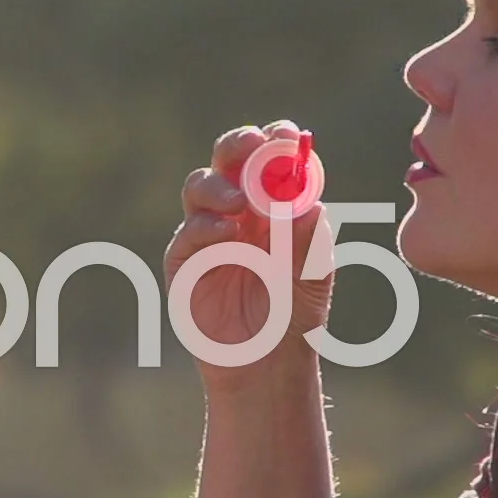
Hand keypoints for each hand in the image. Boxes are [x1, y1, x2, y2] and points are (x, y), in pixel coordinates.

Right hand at [164, 121, 335, 392]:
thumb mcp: (312, 278)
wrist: (266, 364)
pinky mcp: (184, 261)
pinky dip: (206, 227)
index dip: (274, 142)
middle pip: (227, 160)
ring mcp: (208, 233)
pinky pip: (188, 233)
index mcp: (272, 204)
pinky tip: (228, 236)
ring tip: (240, 203)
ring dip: (219, 187)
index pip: (269, 159)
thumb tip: (311, 204)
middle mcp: (238, 211)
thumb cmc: (295, 315)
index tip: (286, 133)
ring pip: (200, 187)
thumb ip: (309, 243)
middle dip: (237, 145)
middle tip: (251, 145)